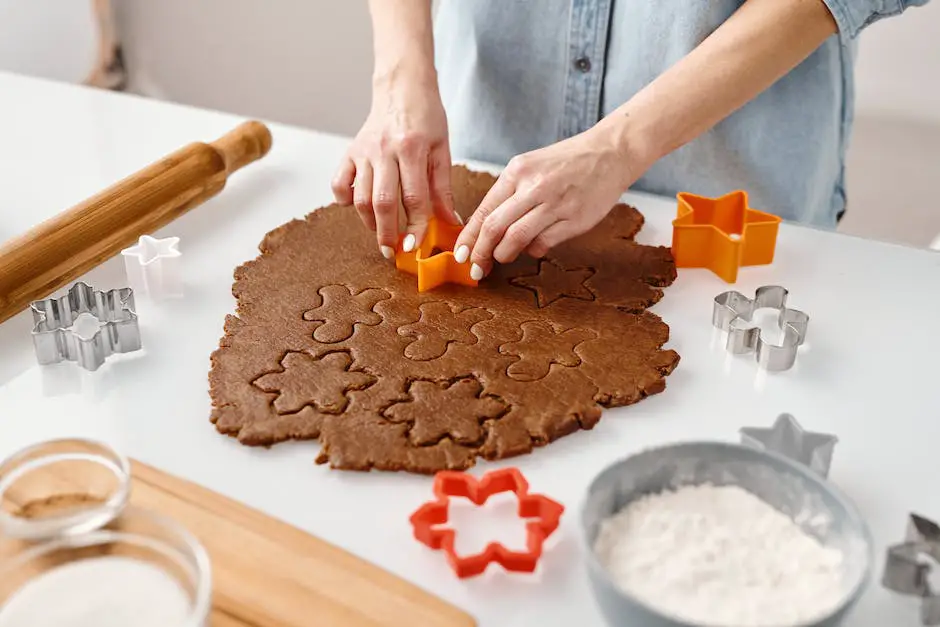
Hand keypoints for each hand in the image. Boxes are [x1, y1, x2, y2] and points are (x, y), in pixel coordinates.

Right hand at [331, 75, 461, 258]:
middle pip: (383, 201)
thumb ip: (443, 187)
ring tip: (382, 233)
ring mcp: (364, 151)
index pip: (414, 197)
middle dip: (388, 233)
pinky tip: (358, 207)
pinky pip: (339, 183)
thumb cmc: (426, 118)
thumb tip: (450, 222)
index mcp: (412, 149)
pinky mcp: (350, 151)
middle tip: (393, 251)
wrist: (402, 87)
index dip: (416, 226)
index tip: (417, 246)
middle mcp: (384, 150)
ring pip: (360, 197)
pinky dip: (345, 200)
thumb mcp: (442, 150)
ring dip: (370, 222)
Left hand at [453, 126, 638, 278]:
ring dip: (504, 254)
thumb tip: (484, 228)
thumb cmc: (566, 162)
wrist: (609, 153)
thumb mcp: (531, 166)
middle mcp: (534, 186)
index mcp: (518, 171)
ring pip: (517, 238)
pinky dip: (533, 250)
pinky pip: (543, 243)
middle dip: (480, 252)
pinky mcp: (574, 220)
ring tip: (502, 257)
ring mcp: (555, 204)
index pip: (485, 209)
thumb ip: (509, 194)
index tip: (461, 253)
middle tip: (475, 267)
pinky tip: (533, 246)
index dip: (469, 236)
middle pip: (495, 227)